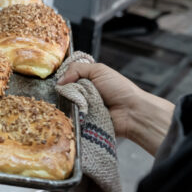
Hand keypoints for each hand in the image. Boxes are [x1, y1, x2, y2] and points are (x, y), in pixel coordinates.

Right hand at [58, 61, 174, 153]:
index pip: (67, 78)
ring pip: (67, 106)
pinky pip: (72, 119)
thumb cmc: (120, 90)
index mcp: (87, 81)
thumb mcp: (99, 70)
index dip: (63, 79)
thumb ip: (77, 69)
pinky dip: (75, 116)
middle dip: (67, 92)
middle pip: (64, 92)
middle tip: (75, 92)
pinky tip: (79, 114)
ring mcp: (83, 109)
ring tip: (79, 103)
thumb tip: (59, 80)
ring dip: (72, 104)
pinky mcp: (84, 122)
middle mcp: (84, 94)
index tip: (60, 81)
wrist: (132, 112)